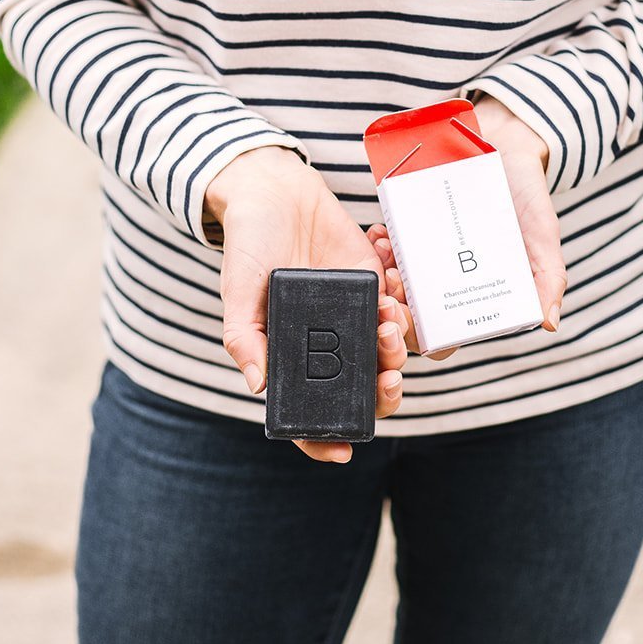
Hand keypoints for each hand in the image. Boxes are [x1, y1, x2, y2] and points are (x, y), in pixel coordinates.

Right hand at [205, 147, 410, 465]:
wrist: (277, 190)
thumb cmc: (249, 244)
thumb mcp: (238, 290)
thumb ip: (244, 336)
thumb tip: (258, 385)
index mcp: (292, 355)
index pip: (308, 410)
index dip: (322, 439)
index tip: (343, 452)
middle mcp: (326, 345)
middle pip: (363, 389)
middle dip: (383, 392)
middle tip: (388, 376)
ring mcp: (353, 317)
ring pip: (389, 353)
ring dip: (397, 346)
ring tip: (386, 315)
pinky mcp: (375, 285)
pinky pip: (401, 308)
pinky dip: (405, 304)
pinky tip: (393, 283)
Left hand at [366, 96, 566, 352]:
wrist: (504, 140)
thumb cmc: (526, 195)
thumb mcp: (541, 235)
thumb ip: (548, 276)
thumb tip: (549, 322)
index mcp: (474, 295)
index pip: (442, 336)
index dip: (423, 334)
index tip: (413, 316)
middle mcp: (445, 281)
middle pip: (408, 313)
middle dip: (393, 305)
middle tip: (393, 282)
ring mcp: (423, 255)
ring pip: (389, 283)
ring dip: (380, 275)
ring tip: (387, 254)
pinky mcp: (406, 228)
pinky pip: (383, 246)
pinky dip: (378, 245)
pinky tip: (381, 234)